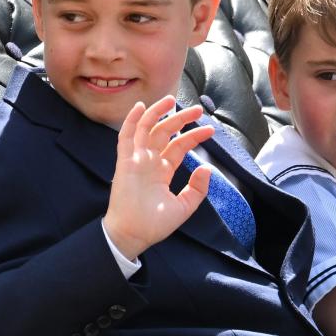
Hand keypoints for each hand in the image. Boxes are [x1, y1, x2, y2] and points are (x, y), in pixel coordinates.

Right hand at [103, 96, 213, 259]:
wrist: (133, 235)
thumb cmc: (154, 224)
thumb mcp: (184, 207)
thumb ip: (197, 189)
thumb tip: (207, 169)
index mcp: (162, 171)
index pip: (179, 147)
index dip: (194, 137)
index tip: (210, 131)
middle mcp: (149, 162)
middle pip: (165, 133)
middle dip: (181, 119)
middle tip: (198, 110)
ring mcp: (136, 160)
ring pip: (146, 129)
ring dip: (158, 113)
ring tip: (172, 100)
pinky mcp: (125, 162)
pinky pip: (126, 137)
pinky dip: (132, 121)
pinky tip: (141, 107)